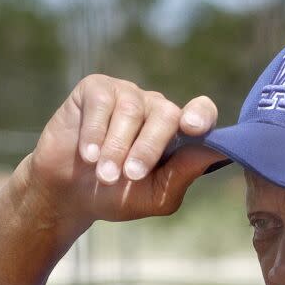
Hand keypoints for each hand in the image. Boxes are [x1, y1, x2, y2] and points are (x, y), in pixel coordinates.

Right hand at [25, 74, 224, 229]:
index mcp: (177, 133)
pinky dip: (95, 133)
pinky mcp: (96, 89)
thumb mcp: (156, 196)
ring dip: (117, 148)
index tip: (193, 127)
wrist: (69, 194)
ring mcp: (127, 95)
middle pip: (166, 114)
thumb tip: (215, 152)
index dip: (201, 115)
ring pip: (132, 111)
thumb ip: (184, 174)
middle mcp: (156, 108)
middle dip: (148, 148)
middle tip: (130, 177)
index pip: (202, 112)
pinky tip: (88, 155)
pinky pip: (102, 103)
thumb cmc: (118, 195)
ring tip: (104, 175)